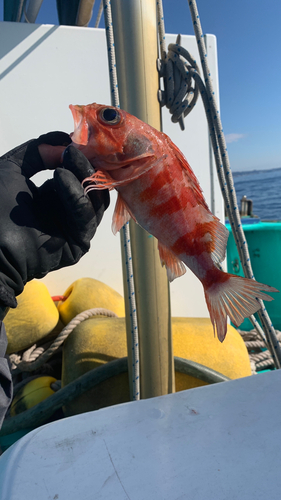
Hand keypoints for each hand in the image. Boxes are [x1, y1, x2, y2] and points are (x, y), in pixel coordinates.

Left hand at [0, 133, 108, 308]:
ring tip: (68, 157)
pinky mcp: (78, 244)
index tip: (80, 138)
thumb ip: (36, 151)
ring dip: (83, 175)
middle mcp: (68, 211)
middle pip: (92, 185)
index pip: (80, 174)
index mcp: (55, 195)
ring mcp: (75, 228)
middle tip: (78, 146)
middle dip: (86, 163)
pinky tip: (60, 177)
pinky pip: (85, 217)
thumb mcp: (12, 168)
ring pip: (94, 199)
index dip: (82, 157)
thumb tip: (64, 140)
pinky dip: (76, 196)